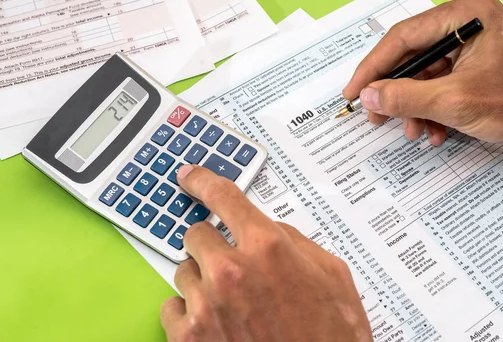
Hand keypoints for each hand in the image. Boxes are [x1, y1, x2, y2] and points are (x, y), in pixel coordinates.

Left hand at [160, 165, 371, 341]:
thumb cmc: (329, 336)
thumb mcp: (331, 275)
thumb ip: (294, 241)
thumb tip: (267, 227)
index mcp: (268, 248)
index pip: (223, 196)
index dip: (203, 181)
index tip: (190, 177)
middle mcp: (232, 272)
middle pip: (196, 234)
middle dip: (212, 244)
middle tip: (231, 263)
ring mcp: (207, 305)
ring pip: (183, 271)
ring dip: (202, 280)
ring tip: (232, 302)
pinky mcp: (189, 338)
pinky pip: (170, 307)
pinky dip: (188, 312)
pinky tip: (216, 322)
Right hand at [343, 0, 502, 159]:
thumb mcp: (455, 102)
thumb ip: (405, 98)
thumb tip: (370, 96)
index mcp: (465, 16)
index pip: (403, 37)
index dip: (373, 68)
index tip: (354, 91)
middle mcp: (467, 24)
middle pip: (412, 57)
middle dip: (395, 93)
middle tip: (377, 116)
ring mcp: (473, 44)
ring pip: (425, 75)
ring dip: (415, 106)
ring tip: (413, 130)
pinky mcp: (478, 65)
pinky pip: (442, 84)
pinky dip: (433, 108)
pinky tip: (435, 130)